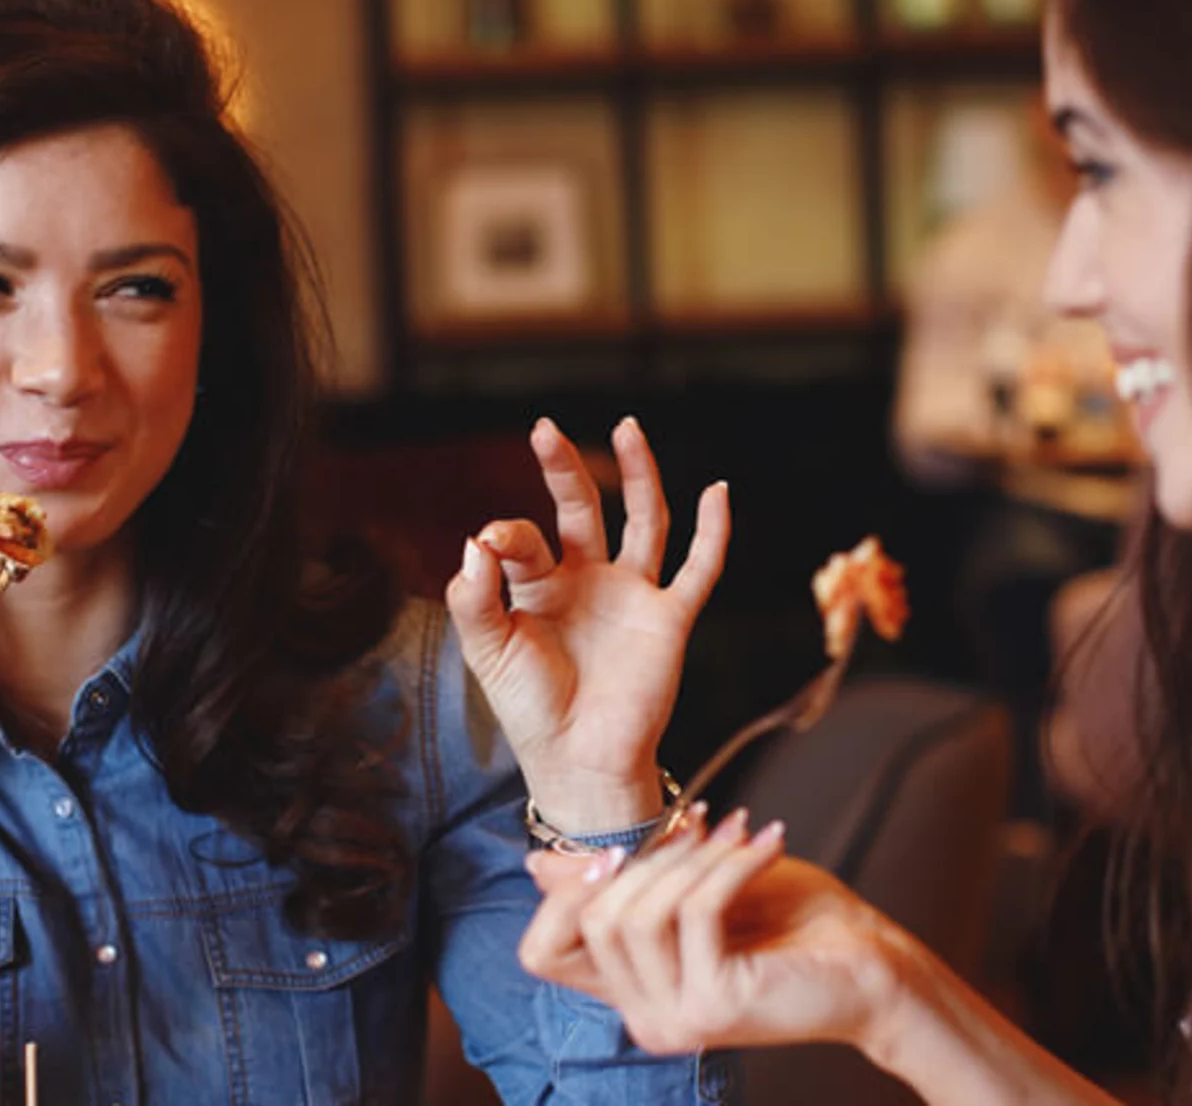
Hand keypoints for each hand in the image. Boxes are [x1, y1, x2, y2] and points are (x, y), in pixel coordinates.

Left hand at [445, 417, 729, 832]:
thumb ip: (474, 598)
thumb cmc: (531, 710)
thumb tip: (475, 540)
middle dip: (564, 471)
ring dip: (638, 475)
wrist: (578, 762)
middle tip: (544, 430)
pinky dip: (712, 531)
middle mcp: (587, 581)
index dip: (507, 535)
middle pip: (583, 509)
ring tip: (627, 428)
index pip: (524, 539)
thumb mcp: (488, 652)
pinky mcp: (669, 620)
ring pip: (643, 522)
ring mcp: (631, 596)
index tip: (492, 545)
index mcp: (538, 586)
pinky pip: (698, 569)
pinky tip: (717, 492)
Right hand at [518, 812, 913, 1056]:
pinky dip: (728, 864)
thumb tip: (538, 864)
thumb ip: (625, 882)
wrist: (874, 964)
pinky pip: (694, 913)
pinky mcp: (717, 1004)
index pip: (541, 955)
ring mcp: (677, 1019)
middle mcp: (644, 1017)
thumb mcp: (693, 890)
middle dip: (644, 857)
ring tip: (736, 831)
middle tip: (699, 822)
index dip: (558, 895)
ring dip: (689, 858)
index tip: (613, 847)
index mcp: (631, 991)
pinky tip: (766, 842)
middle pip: (591, 920)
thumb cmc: (790, 921)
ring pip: (637, 916)